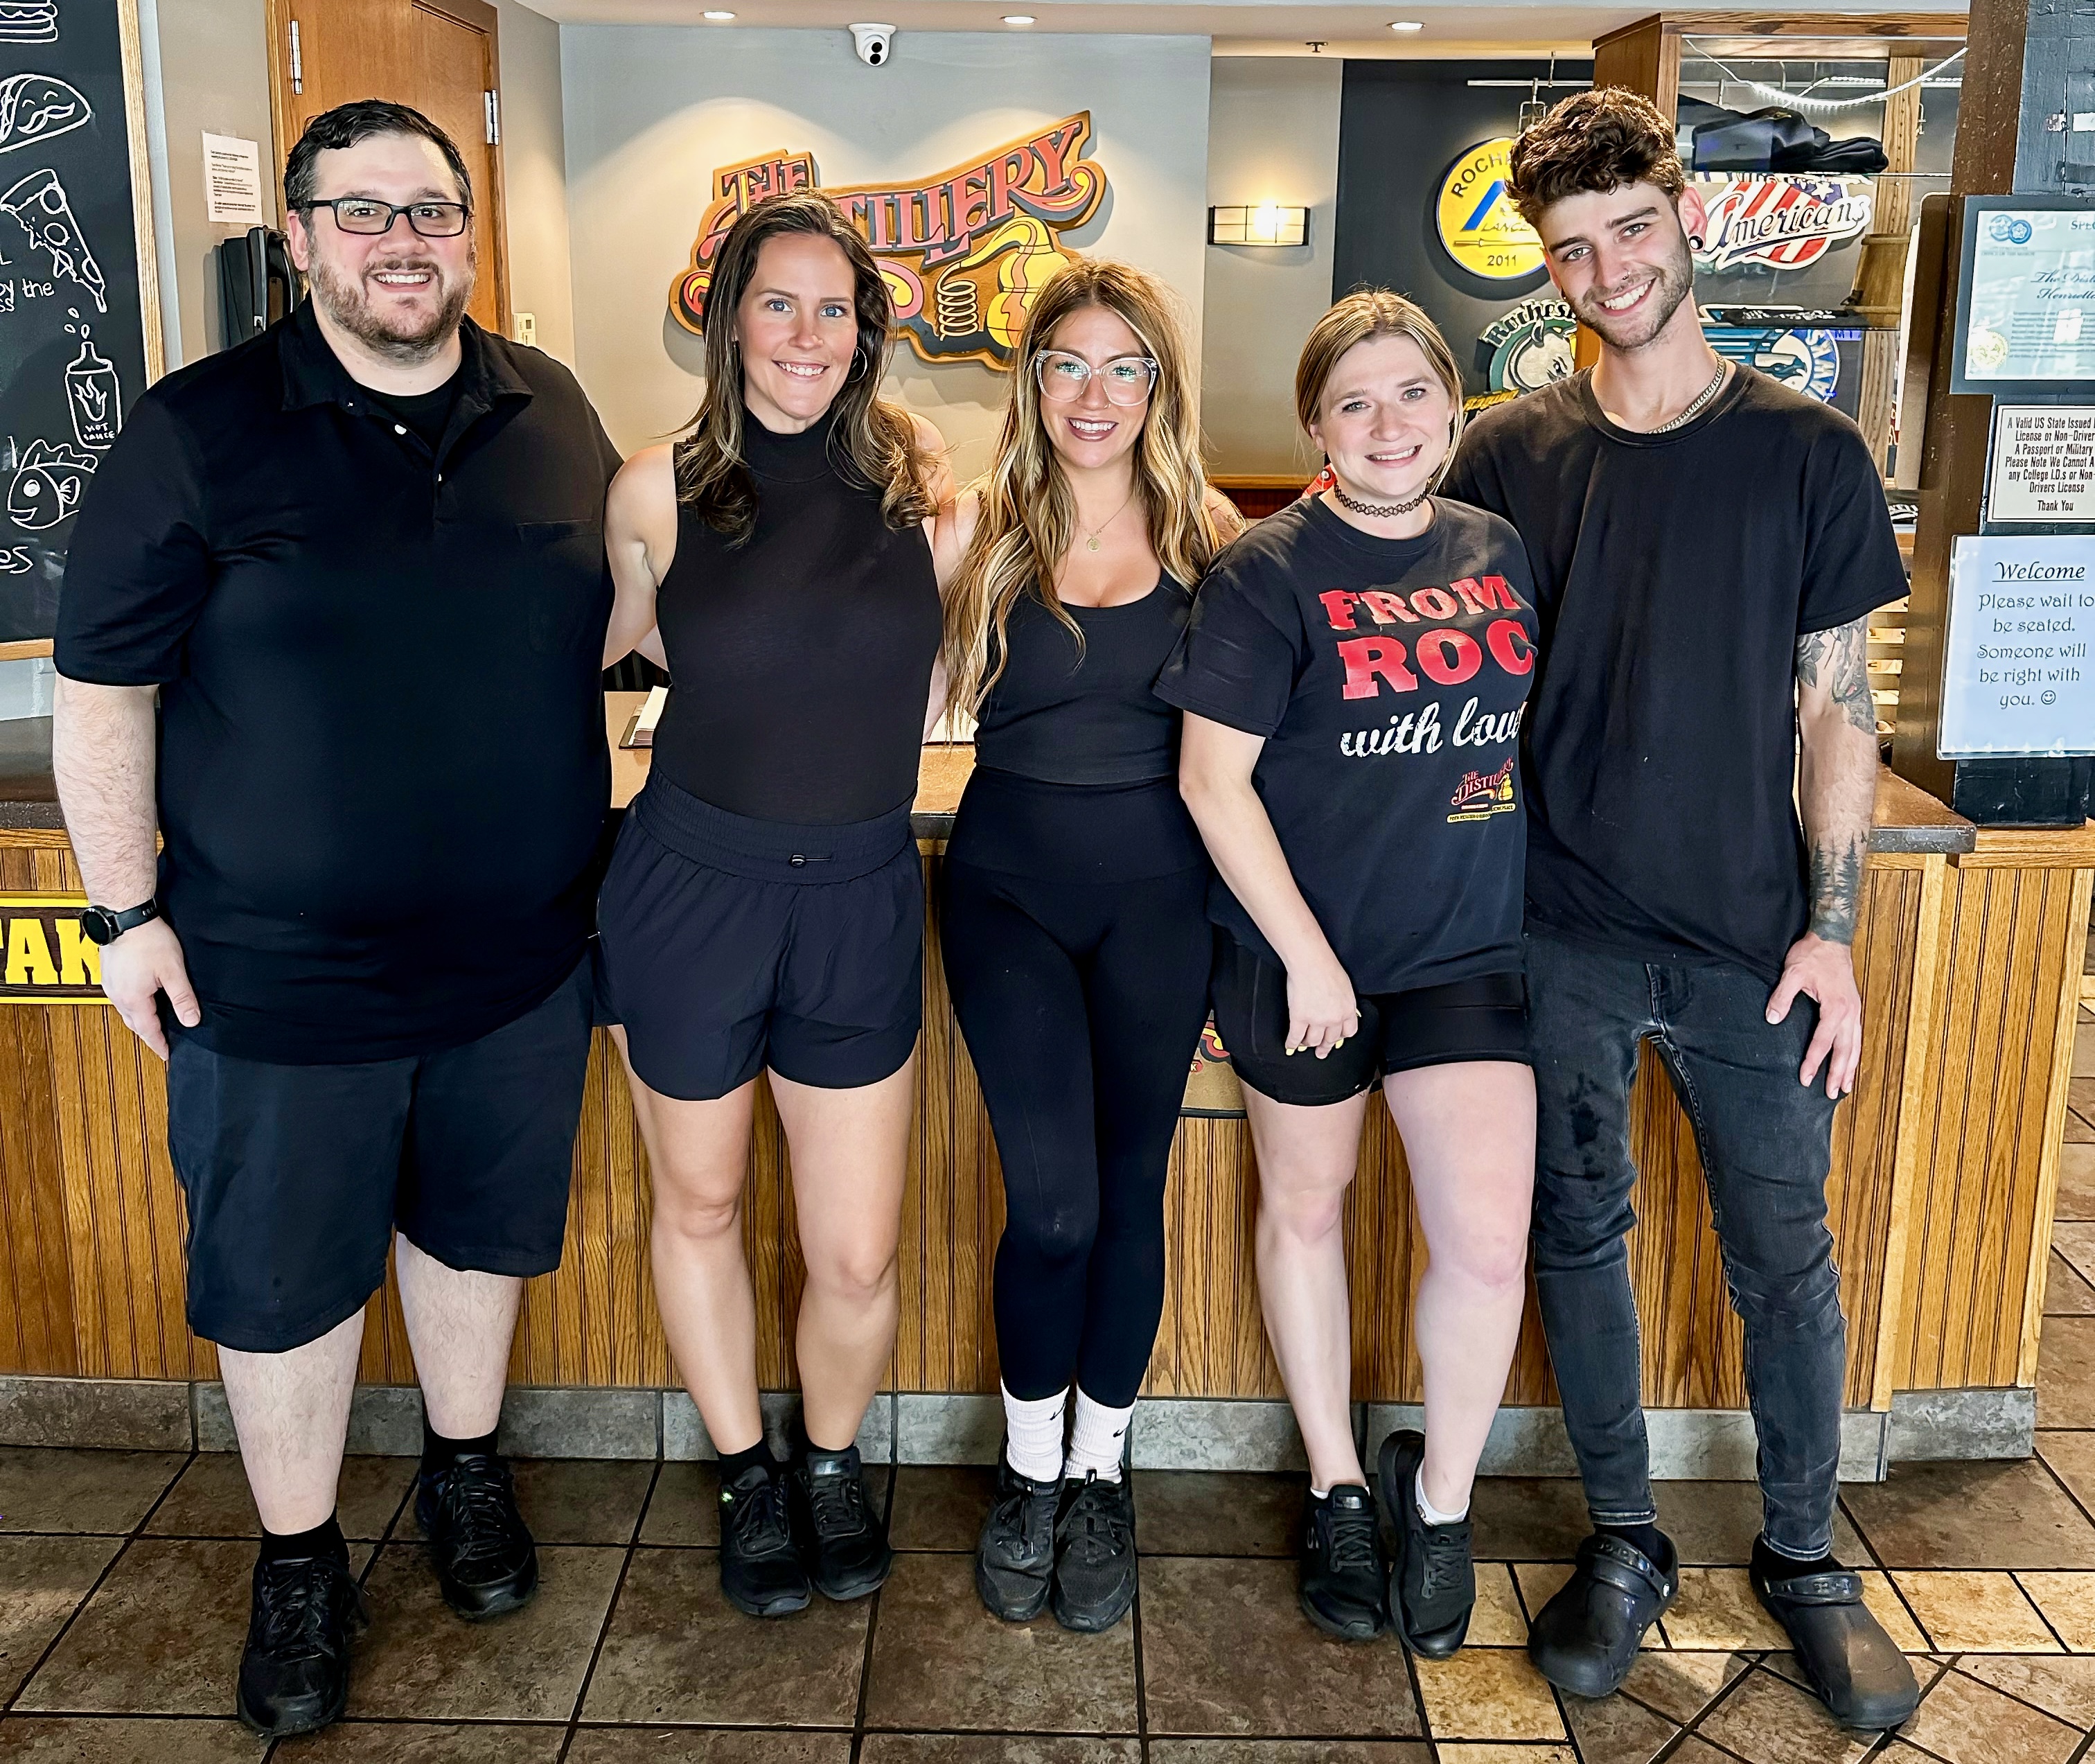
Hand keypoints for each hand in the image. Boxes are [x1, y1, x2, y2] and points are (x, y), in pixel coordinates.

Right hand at [97, 916, 198, 1059]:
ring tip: (156, 1024)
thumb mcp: (173, 971)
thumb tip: (191, 1021)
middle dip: (149, 1035)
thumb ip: (182, 998)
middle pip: (135, 1024)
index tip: (167, 1055)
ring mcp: (110, 985)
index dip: (159, 1044)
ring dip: (141, 1020)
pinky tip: (142, 1000)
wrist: (123, 916)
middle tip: (163, 1043)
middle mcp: (118, 996)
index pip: (149, 1031)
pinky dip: (133, 1006)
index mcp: (134, 1000)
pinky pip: (121, 998)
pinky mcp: (109, 974)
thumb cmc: (148, 940)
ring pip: (127, 1011)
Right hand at [1285, 953, 1358, 1060]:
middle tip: (1321, 1052)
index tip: (1336, 1039)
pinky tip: (1290, 1046)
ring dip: (1308, 1044)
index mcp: (1348, 1010)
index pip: (1348, 1031)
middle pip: (1330, 1039)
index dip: (1340, 1037)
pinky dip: (1292, 1043)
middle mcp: (1334, 1019)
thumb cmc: (1328, 967)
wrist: (1311, 962)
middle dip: (1325, 1047)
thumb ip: (1344, 1000)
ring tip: (1303, 1045)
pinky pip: (1295, 1037)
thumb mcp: (1345, 986)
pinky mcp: (1299, 1018)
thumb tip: (1339, 1006)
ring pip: (1313, 1041)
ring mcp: (1316, 1020)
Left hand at [1766, 932, 1861, 1098]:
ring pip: (1855, 1046)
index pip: (1823, 1042)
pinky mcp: (1854, 1009)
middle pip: (1845, 1050)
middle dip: (1838, 1073)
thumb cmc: (1812, 955)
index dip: (1813, 1062)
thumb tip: (1772, 1019)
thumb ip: (1782, 997)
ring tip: (1845, 1088)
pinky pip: (1857, 1037)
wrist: (1831, 938)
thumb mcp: (1792, 972)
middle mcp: (1850, 1013)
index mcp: (1835, 1008)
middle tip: (1832, 1095)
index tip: (1804, 1079)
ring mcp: (1855, 1011)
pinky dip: (1854, 1054)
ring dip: (1850, 1068)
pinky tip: (1850, 1064)